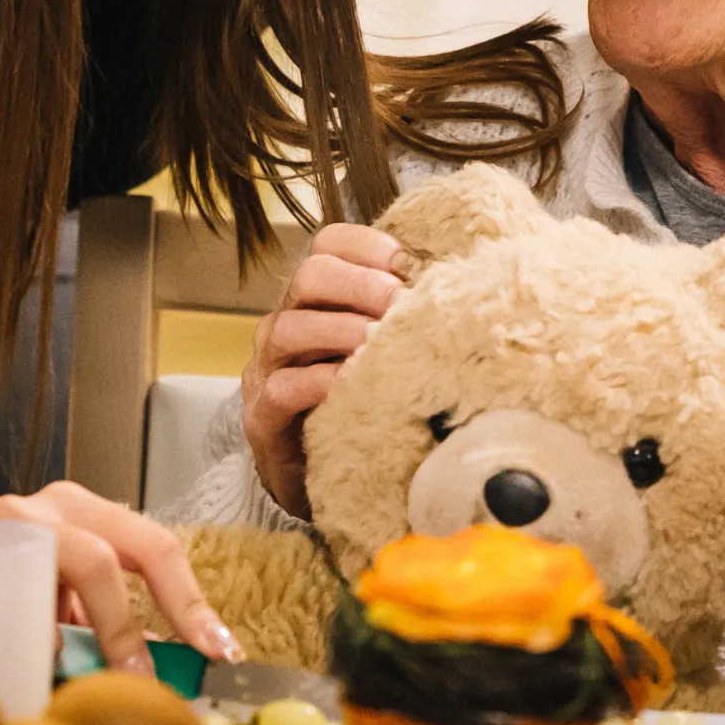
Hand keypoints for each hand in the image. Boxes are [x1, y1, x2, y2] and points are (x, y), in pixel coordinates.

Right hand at [0, 480, 241, 669]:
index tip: (219, 651)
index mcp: (90, 514)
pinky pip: (7, 602)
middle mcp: (51, 507)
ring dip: (76, 638)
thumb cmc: (6, 588)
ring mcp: (4, 524)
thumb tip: (157, 680)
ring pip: (53, 579)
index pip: (156, 549)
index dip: (191, 602)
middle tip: (145, 683)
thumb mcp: (64, 598)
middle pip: (106, 559)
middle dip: (129, 629)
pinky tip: (32, 666)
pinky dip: (27, 640)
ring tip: (90, 685)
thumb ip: (102, 623)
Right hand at [241, 223, 412, 516]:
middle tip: (400, 304)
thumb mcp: (379, 352)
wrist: (318, 479)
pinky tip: (352, 384)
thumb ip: (402, 316)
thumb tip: (461, 286)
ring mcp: (267, 368)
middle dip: (361, 283)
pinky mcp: (262, 416)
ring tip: (380, 343)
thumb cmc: (357, 403)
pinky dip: (319, 382)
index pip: (329, 244)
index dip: (369, 245)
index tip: (409, 265)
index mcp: (314, 299)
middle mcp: (285, 322)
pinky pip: (282, 388)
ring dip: (343, 330)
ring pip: (289, 328)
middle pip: (309, 275)